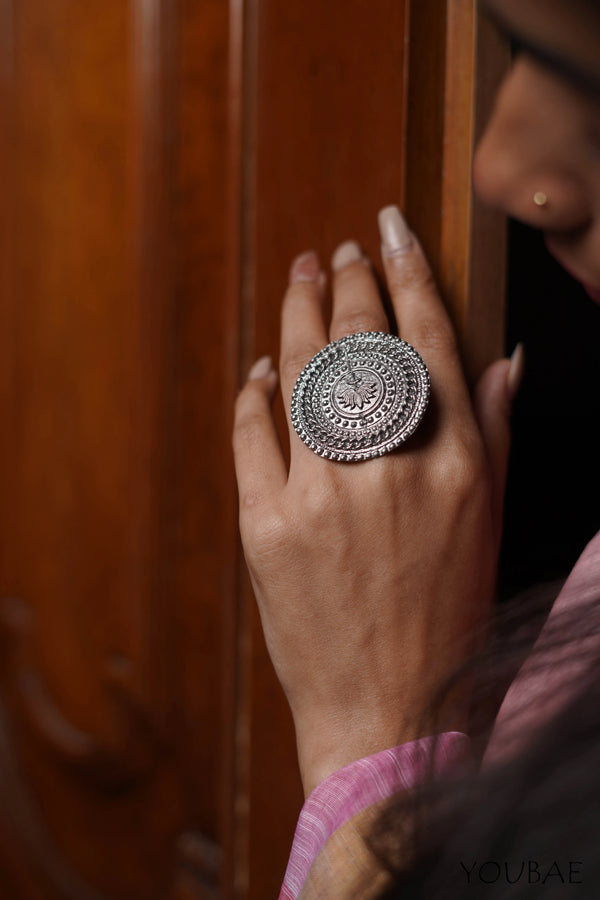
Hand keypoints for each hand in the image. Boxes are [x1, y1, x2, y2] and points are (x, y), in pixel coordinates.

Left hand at [233, 206, 520, 795]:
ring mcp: (321, 497)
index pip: (430, 340)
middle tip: (338, 251)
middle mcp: (390, 470)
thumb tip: (501, 358)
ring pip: (302, 375)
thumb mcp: (489, 524)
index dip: (408, 273)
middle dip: (349, 282)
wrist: (387, 711)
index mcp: (454, 466)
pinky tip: (263, 368)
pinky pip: (252, 434)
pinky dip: (255, 392)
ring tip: (301, 280)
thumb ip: (492, 434)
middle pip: (362, 343)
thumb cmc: (447, 618)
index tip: (389, 229)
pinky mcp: (265, 527)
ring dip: (299, 317)